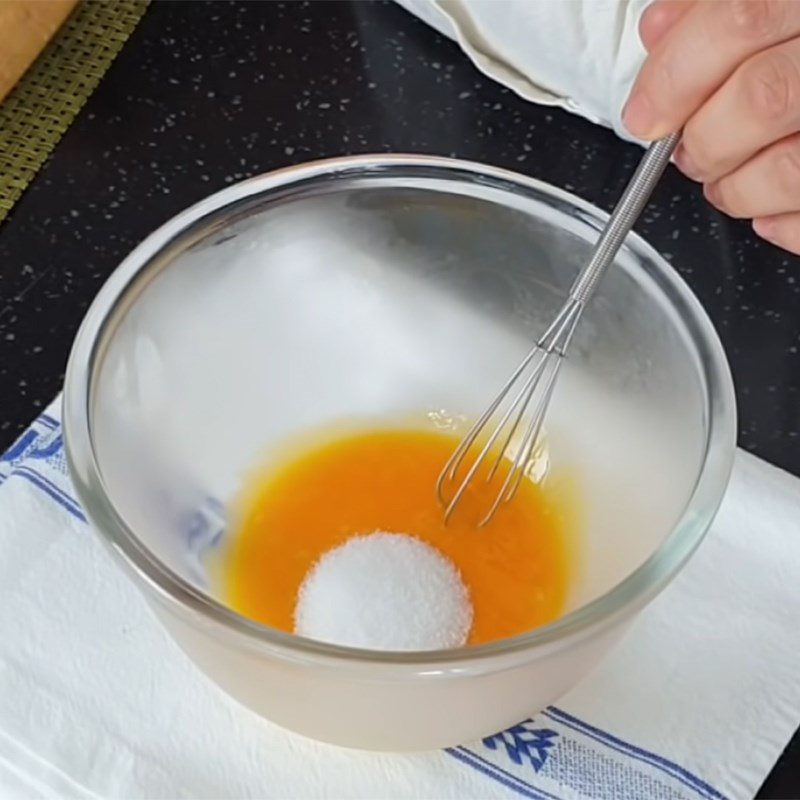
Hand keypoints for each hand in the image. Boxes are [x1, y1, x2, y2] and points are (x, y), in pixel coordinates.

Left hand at [624, 0, 799, 254]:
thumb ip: (716, 8)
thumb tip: (660, 32)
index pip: (740, 21)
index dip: (674, 76)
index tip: (644, 113)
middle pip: (762, 100)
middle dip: (702, 139)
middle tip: (687, 149)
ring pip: (789, 170)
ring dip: (735, 188)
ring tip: (725, 178)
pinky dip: (778, 223)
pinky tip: (765, 203)